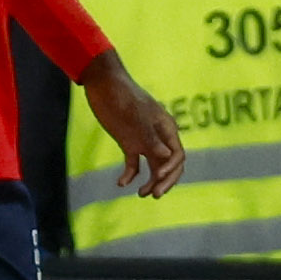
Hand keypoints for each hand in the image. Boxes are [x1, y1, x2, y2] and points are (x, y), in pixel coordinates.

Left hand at [79, 51, 185, 197]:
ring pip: (153, 167)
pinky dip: (130, 175)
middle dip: (164, 181)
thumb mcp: (136, 116)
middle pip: (168, 165)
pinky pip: (133, 163)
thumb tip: (169, 157)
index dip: (171, 170)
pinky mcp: (128, 143)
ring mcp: (143, 141)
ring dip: (150, 182)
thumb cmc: (122, 96)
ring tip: (141, 195)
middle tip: (154, 195)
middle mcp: (158, 137)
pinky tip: (121, 184)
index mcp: (166, 129)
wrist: (102, 84)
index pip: (177, 155)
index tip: (157, 178)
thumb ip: (151, 137)